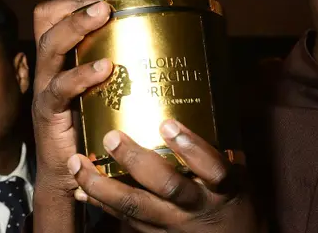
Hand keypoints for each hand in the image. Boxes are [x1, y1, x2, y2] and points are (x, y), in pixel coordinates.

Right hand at [31, 0, 114, 193]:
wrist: (67, 175)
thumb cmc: (92, 128)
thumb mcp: (104, 91)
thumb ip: (120, 67)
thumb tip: (163, 43)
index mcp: (60, 59)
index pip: (53, 16)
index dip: (75, 0)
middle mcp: (49, 69)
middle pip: (48, 23)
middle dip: (76, 6)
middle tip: (106, 0)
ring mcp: (46, 89)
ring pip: (50, 47)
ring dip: (76, 26)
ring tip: (103, 15)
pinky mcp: (49, 113)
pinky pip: (59, 89)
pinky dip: (82, 75)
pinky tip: (105, 68)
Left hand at [67, 120, 258, 232]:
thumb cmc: (237, 200)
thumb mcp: (240, 173)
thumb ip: (219, 144)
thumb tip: (201, 97)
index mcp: (223, 187)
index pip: (212, 167)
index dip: (190, 146)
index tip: (168, 123)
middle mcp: (197, 205)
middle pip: (166, 185)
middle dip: (136, 161)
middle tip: (112, 136)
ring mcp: (174, 223)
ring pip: (135, 207)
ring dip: (102, 185)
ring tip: (78, 163)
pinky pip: (125, 220)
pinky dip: (101, 203)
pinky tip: (80, 189)